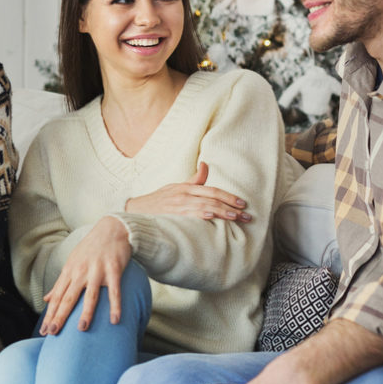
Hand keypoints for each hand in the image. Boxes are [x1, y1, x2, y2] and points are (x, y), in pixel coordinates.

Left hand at [40, 216, 131, 334]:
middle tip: (53, 332)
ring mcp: (97, 271)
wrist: (111, 229)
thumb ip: (60, 283)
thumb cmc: (90, 248)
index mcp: (69, 272)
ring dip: (85, 313)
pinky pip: (114, 291)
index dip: (50, 314)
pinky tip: (115, 320)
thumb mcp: (71, 263)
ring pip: (89, 296)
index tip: (44, 330)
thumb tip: (46, 299)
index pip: (57, 297)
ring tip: (81, 329)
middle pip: (68, 298)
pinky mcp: (114, 270)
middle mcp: (81, 272)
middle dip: (59, 316)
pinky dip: (115, 306)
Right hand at [124, 163, 251, 221]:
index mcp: (186, 188)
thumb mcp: (175, 187)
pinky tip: (214, 219)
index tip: (243, 204)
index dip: (229, 197)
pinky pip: (191, 215)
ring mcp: (178, 205)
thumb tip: (205, 165)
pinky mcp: (173, 216)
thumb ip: (193, 179)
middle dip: (231, 207)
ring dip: (222, 213)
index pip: (212, 190)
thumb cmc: (158, 200)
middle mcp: (184, 195)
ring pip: (205, 207)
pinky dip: (203, 215)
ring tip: (237, 218)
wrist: (135, 211)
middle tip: (247, 216)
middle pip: (212, 198)